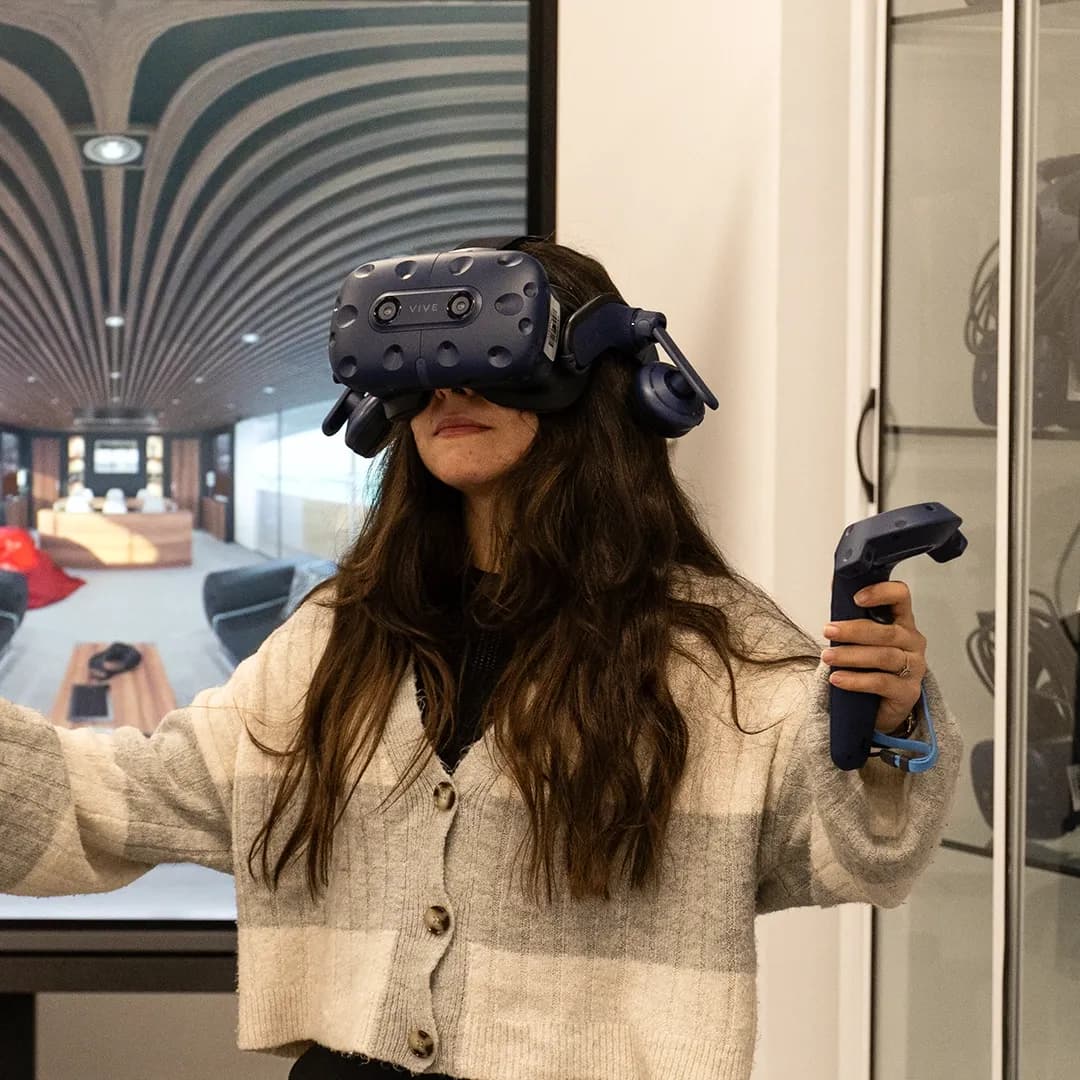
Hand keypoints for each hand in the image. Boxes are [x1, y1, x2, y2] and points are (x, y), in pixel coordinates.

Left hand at [820, 580, 926, 733]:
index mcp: (902, 622)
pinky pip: (881, 682)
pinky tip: (838, 679)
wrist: (882, 704)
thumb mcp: (862, 638)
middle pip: (887, 632)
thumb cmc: (872, 665)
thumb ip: (852, 616)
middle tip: (828, 630)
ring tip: (827, 657)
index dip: (881, 593)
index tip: (857, 598)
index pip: (901, 597)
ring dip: (851, 656)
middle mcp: (912, 642)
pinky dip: (856, 680)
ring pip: (883, 656)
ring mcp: (914, 667)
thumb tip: (834, 587)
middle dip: (853, 631)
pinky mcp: (908, 691)